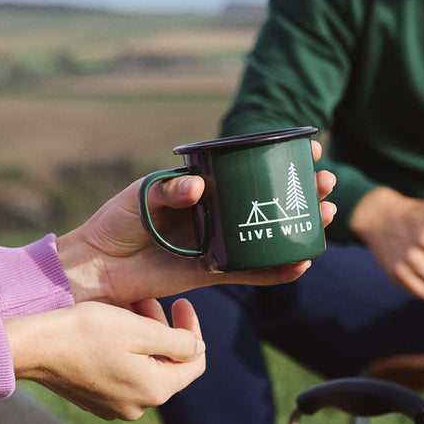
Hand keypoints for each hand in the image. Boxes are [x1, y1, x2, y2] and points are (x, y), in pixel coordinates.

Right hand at [4, 298, 204, 419]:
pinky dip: (124, 349)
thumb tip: (198, 350)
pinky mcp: (94, 399)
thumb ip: (178, 343)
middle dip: (162, 328)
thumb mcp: (140, 330)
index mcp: (155, 390)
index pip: (194, 362)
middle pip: (167, 363)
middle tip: (145, 299)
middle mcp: (137, 406)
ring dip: (142, 335)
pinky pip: (121, 372)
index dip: (193, 329)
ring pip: (143, 365)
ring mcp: (114, 405)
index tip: (182, 303)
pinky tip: (109, 327)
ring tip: (126, 306)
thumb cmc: (86, 333)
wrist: (34, 348)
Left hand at [55, 141, 335, 305]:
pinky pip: (251, 272)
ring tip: (327, 216)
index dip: (280, 160)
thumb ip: (170, 189)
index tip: (310, 151)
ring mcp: (218, 243)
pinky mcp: (212, 273)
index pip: (248, 169)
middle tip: (327, 184)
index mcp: (203, 187)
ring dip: (300, 226)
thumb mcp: (141, 196)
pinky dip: (277, 270)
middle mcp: (216, 214)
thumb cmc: (115, 222)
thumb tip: (200, 187)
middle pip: (268, 201)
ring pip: (268, 235)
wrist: (97, 265)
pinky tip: (302, 262)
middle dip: (302, 192)